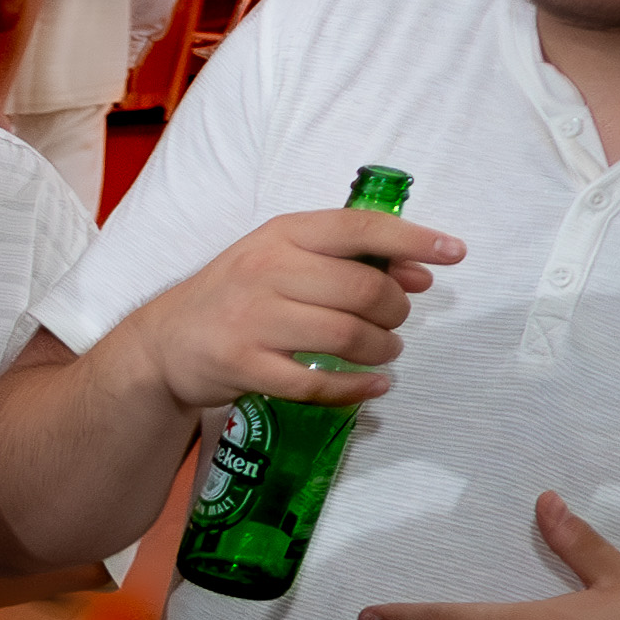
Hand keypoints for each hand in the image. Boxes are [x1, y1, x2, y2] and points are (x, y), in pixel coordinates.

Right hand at [104, 201, 461, 413]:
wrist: (165, 343)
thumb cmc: (236, 295)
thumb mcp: (281, 259)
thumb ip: (347, 261)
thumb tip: (421, 273)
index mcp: (280, 236)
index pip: (358, 229)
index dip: (413, 240)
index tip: (454, 253)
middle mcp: (265, 272)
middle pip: (361, 291)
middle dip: (395, 311)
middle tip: (395, 322)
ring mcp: (252, 321)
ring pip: (346, 337)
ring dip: (381, 349)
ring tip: (384, 352)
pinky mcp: (244, 367)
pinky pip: (317, 384)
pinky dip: (357, 389)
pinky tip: (371, 387)